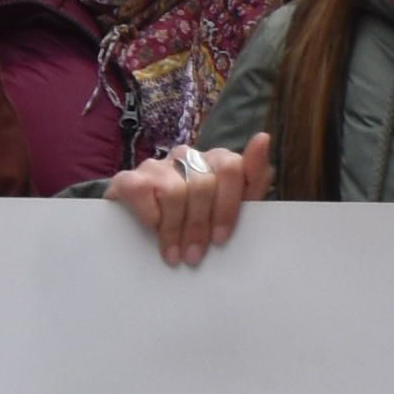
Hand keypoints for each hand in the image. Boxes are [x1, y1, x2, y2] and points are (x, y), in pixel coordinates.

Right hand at [111, 135, 269, 267]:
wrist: (140, 224)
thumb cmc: (195, 217)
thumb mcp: (231, 206)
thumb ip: (253, 179)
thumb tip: (263, 138)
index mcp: (216, 161)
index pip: (232, 167)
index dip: (227, 207)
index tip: (220, 238)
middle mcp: (187, 157)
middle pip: (203, 185)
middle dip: (199, 226)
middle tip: (194, 256)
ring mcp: (158, 165)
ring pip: (176, 192)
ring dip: (175, 229)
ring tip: (174, 254)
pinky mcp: (130, 178)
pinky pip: (145, 194)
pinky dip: (151, 217)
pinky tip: (152, 229)